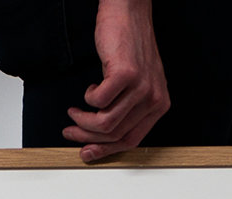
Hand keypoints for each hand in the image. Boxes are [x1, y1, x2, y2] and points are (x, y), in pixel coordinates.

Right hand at [62, 0, 169, 162]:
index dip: (106, 151)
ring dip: (84, 121)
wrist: (129, 11)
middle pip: (116, 134)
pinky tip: (89, 90)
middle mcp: (154, 99)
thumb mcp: (137, 84)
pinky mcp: (126, 74)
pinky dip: (88, 98)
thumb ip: (128, 110)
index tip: (87, 152)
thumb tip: (102, 136)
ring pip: (106, 122)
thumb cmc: (130, 45)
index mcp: (159, 106)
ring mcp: (141, 86)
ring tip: (74, 113)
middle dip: (88, 138)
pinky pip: (99, 101)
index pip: (131, 141)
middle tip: (72, 133)